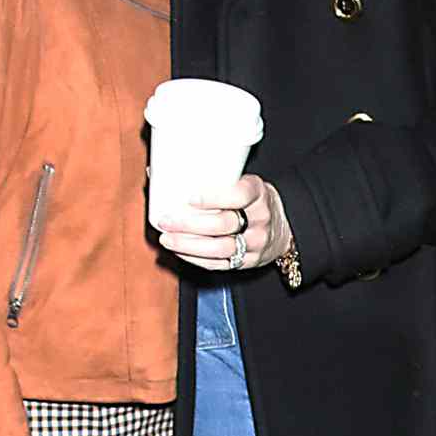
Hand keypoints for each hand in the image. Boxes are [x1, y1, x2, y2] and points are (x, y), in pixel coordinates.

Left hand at [156, 174, 291, 273]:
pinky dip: (196, 259)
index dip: (214, 197)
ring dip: (189, 245)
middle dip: (190, 224)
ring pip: (221, 248)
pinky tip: (179, 251)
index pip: (239, 195)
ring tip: (167, 238)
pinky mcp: (248, 262)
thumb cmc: (250, 200)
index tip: (190, 198)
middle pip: (224, 224)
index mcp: (258, 193)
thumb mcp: (241, 183)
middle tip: (166, 220)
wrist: (280, 228)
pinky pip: (220, 264)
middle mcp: (260, 219)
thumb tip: (154, 171)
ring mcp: (255, 243)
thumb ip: (210, 179)